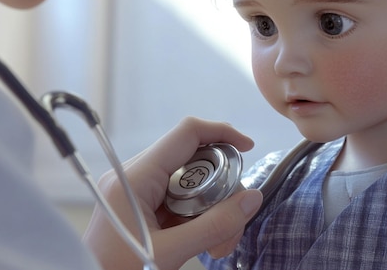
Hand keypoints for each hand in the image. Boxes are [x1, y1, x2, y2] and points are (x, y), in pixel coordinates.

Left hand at [82, 117, 262, 269]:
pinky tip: (206, 244)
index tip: (247, 148)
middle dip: (222, 190)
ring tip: (219, 245)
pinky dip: (200, 218)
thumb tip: (251, 198)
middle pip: (194, 161)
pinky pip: (182, 200)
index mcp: (134, 178)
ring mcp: (137, 191)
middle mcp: (134, 176)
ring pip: (192, 183)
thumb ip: (213, 226)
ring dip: (214, 210)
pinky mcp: (142, 206)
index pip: (186, 134)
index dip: (221, 133)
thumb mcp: (169, 254)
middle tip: (233, 224)